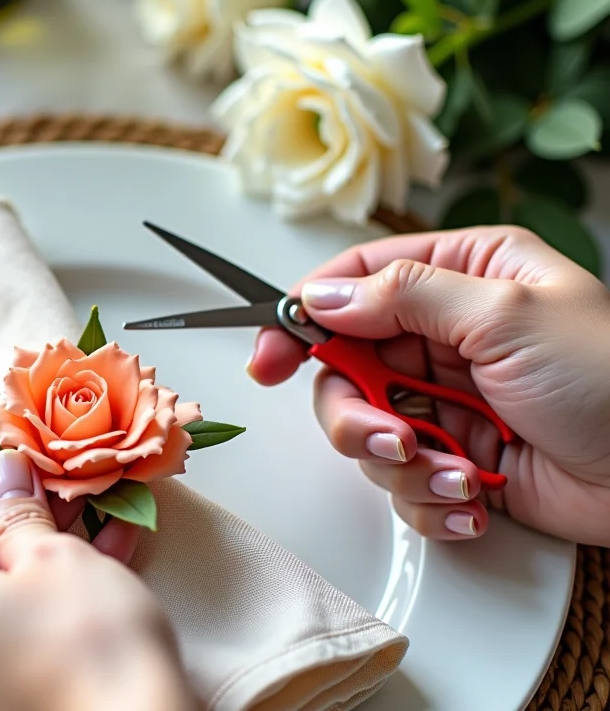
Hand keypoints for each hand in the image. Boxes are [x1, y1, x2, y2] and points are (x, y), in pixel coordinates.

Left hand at [0, 441, 193, 710]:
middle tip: (50, 474)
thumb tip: (3, 477)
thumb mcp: (54, 558)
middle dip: (4, 506)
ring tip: (88, 509)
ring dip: (34, 546)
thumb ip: (17, 511)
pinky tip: (102, 558)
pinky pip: (13, 631)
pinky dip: (46, 594)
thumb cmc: (90, 659)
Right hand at [249, 225, 609, 545]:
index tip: (270, 356)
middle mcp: (448, 337)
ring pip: (365, 431)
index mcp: (463, 277)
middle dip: (357, 414)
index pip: (354, 281)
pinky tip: (474, 496)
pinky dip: (431, 499)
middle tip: (390, 436)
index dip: (301, 317)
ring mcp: (449, 401)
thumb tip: (323, 294)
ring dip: (403, 463)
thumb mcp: (507, 315)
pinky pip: (402, 481)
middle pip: (344, 368)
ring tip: (456, 474)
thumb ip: (403, 295)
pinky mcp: (457, 460)